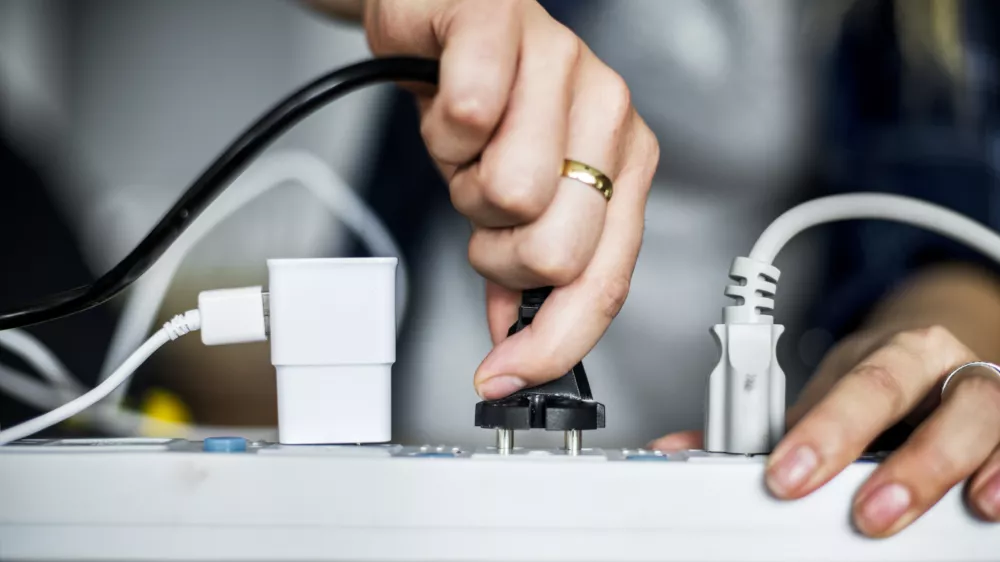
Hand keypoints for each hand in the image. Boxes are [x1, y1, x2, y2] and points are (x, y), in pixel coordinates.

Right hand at [353, 0, 657, 397]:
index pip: (604, 281)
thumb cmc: (488, 104)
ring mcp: (566, 63)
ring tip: (466, 149)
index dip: (553, 341)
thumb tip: (515, 342)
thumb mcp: (517, 197)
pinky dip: (440, 127)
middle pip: (554, 252)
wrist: (444, 18)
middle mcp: (609, 114)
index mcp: (625, 165)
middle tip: (482, 210)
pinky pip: (471, 114)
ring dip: (461, 185)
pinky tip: (445, 100)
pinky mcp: (504, 22)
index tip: (506, 376)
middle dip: (496, 251)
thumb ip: (527, 270)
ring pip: (508, 193)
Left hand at [651, 325, 999, 536]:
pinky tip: (986, 504)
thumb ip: (765, 427)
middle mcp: (939, 362)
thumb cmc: (880, 386)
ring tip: (908, 513)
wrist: (940, 358)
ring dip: (941, 467)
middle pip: (908, 393)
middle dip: (879, 453)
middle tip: (856, 512)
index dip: (820, 431)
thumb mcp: (827, 397)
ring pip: (979, 413)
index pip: (853, 383)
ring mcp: (983, 389)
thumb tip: (680, 449)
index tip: (782, 475)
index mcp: (888, 352)